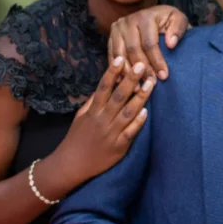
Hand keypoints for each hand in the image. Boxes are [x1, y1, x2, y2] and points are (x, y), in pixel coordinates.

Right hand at [53, 57, 154, 183]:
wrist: (72, 164)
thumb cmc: (78, 138)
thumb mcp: (81, 117)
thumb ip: (93, 102)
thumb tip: (106, 85)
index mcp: (93, 111)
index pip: (103, 88)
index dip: (111, 72)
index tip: (120, 58)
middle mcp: (102, 120)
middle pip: (118, 96)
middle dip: (130, 80)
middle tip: (141, 65)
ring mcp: (111, 133)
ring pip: (127, 112)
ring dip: (140, 97)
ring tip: (150, 84)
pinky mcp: (119, 147)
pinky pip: (130, 132)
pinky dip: (138, 122)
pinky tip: (146, 112)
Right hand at [108, 5, 190, 81]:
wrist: (156, 16)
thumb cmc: (169, 21)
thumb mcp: (179, 20)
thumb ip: (178, 29)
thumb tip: (171, 43)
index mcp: (145, 17)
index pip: (149, 43)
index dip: (157, 61)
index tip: (164, 76)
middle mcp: (127, 21)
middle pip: (133, 50)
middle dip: (144, 69)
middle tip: (152, 83)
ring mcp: (117, 29)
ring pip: (120, 55)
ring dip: (129, 73)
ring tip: (139, 87)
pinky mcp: (111, 37)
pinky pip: (112, 56)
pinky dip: (117, 70)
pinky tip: (124, 82)